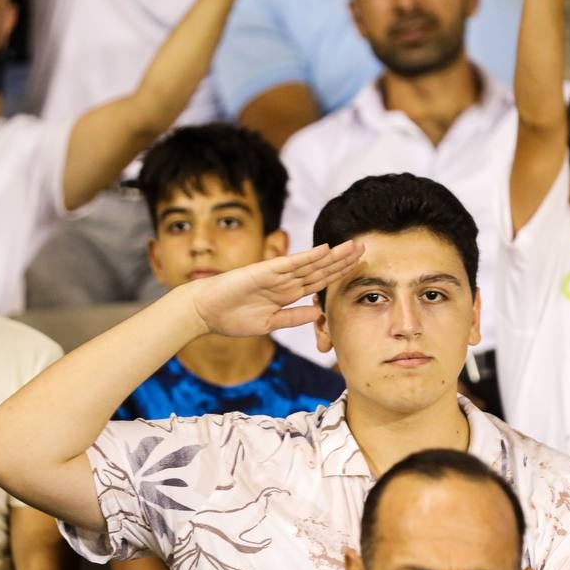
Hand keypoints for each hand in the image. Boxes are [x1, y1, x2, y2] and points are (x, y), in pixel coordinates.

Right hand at [188, 240, 362, 337]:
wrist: (205, 311)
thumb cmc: (232, 317)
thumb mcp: (269, 323)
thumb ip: (293, 318)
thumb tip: (318, 313)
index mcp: (286, 294)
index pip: (318, 282)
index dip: (338, 275)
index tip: (358, 268)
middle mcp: (284, 281)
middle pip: (320, 269)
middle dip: (342, 260)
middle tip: (364, 247)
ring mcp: (276, 275)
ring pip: (311, 264)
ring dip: (333, 255)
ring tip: (353, 246)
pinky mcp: (265, 271)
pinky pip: (291, 263)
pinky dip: (309, 257)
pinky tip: (325, 249)